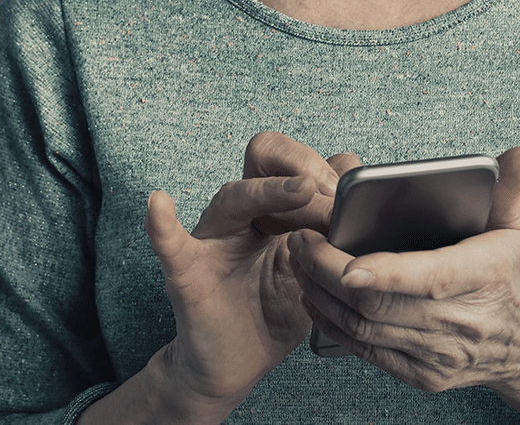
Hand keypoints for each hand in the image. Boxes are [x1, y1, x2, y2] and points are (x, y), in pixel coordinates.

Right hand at [144, 132, 339, 414]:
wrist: (236, 363)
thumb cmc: (276, 308)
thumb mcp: (316, 267)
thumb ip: (333, 234)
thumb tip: (361, 203)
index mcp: (275, 206)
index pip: (297, 162)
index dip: (326, 170)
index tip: (350, 195)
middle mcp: (242, 211)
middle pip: (263, 158)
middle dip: (303, 169)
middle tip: (333, 200)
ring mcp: (214, 238)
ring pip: (234, 196)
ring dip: (269, 191)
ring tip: (301, 190)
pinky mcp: (188, 272)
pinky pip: (170, 244)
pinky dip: (162, 225)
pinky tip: (158, 205)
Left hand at [287, 147, 519, 398]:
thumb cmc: (519, 272)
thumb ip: (511, 185)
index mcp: (483, 277)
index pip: (426, 278)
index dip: (382, 272)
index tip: (343, 260)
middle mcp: (459, 323)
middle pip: (380, 305)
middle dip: (328, 273)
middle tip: (300, 239)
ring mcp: (439, 355)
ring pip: (365, 330)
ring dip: (322, 296)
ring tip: (298, 261)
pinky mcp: (423, 375)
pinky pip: (366, 351)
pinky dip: (334, 324)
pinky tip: (315, 296)